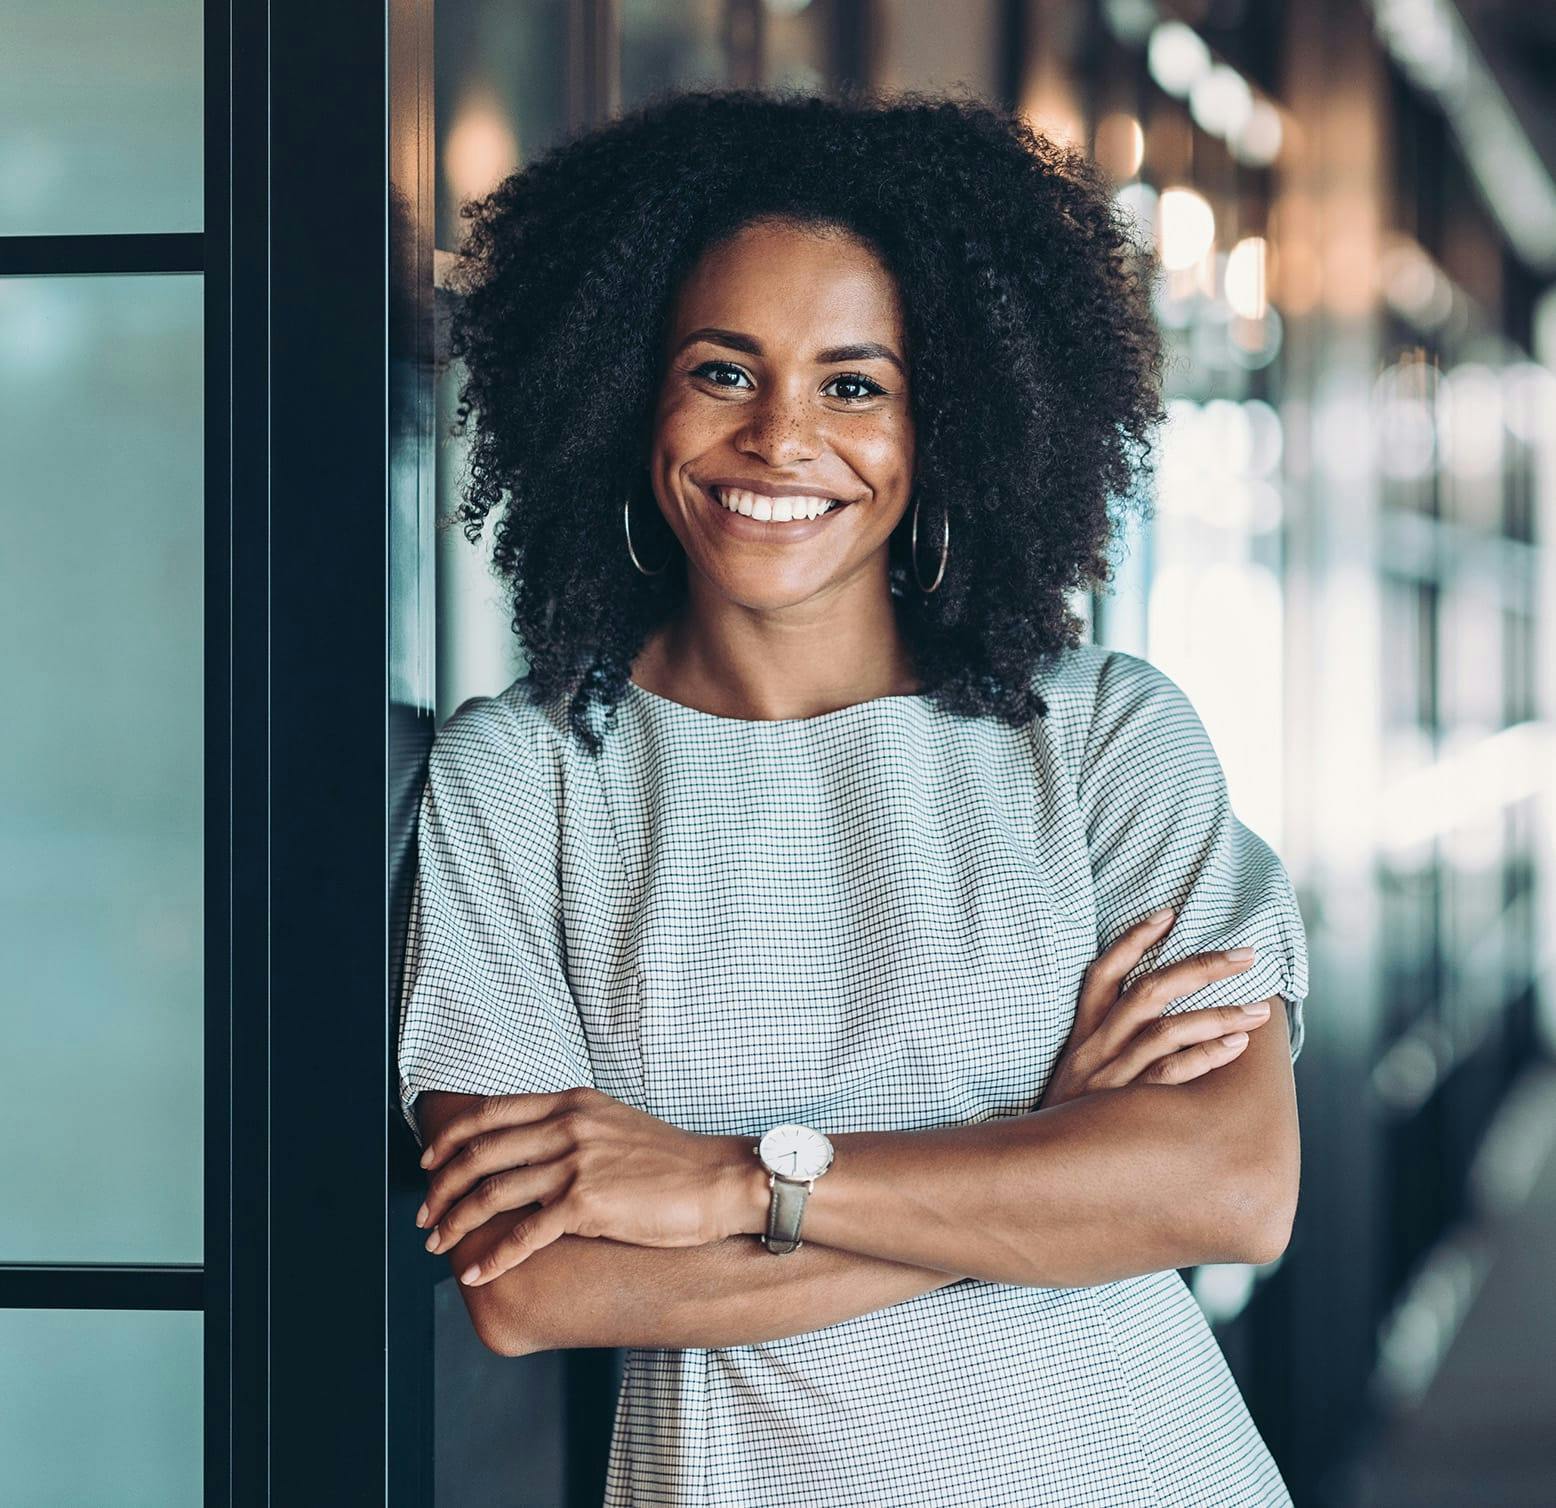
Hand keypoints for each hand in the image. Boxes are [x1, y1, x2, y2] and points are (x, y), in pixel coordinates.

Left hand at [413, 1086, 758, 1285]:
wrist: (717, 1180)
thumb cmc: (671, 1161)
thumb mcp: (612, 1125)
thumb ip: (569, 1128)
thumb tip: (527, 1151)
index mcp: (571, 1103)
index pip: (490, 1113)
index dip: (450, 1140)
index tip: (429, 1163)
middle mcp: (568, 1126)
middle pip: (481, 1153)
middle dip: (442, 1187)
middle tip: (425, 1214)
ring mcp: (576, 1163)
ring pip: (493, 1192)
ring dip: (456, 1222)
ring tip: (437, 1244)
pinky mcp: (587, 1203)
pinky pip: (524, 1233)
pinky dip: (492, 1255)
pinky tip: (474, 1270)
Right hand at [1039, 908, 1271, 1109]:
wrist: (1036, 1167)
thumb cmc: (1071, 1119)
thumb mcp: (1076, 1073)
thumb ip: (1107, 1044)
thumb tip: (1160, 1018)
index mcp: (1083, 1034)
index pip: (1103, 973)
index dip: (1133, 939)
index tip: (1169, 913)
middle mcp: (1095, 1047)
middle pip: (1148, 991)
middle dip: (1201, 968)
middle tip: (1246, 955)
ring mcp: (1109, 1076)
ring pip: (1165, 1030)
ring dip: (1217, 1013)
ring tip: (1259, 1009)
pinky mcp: (1123, 1108)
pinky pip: (1169, 1074)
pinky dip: (1205, 1056)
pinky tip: (1236, 1045)